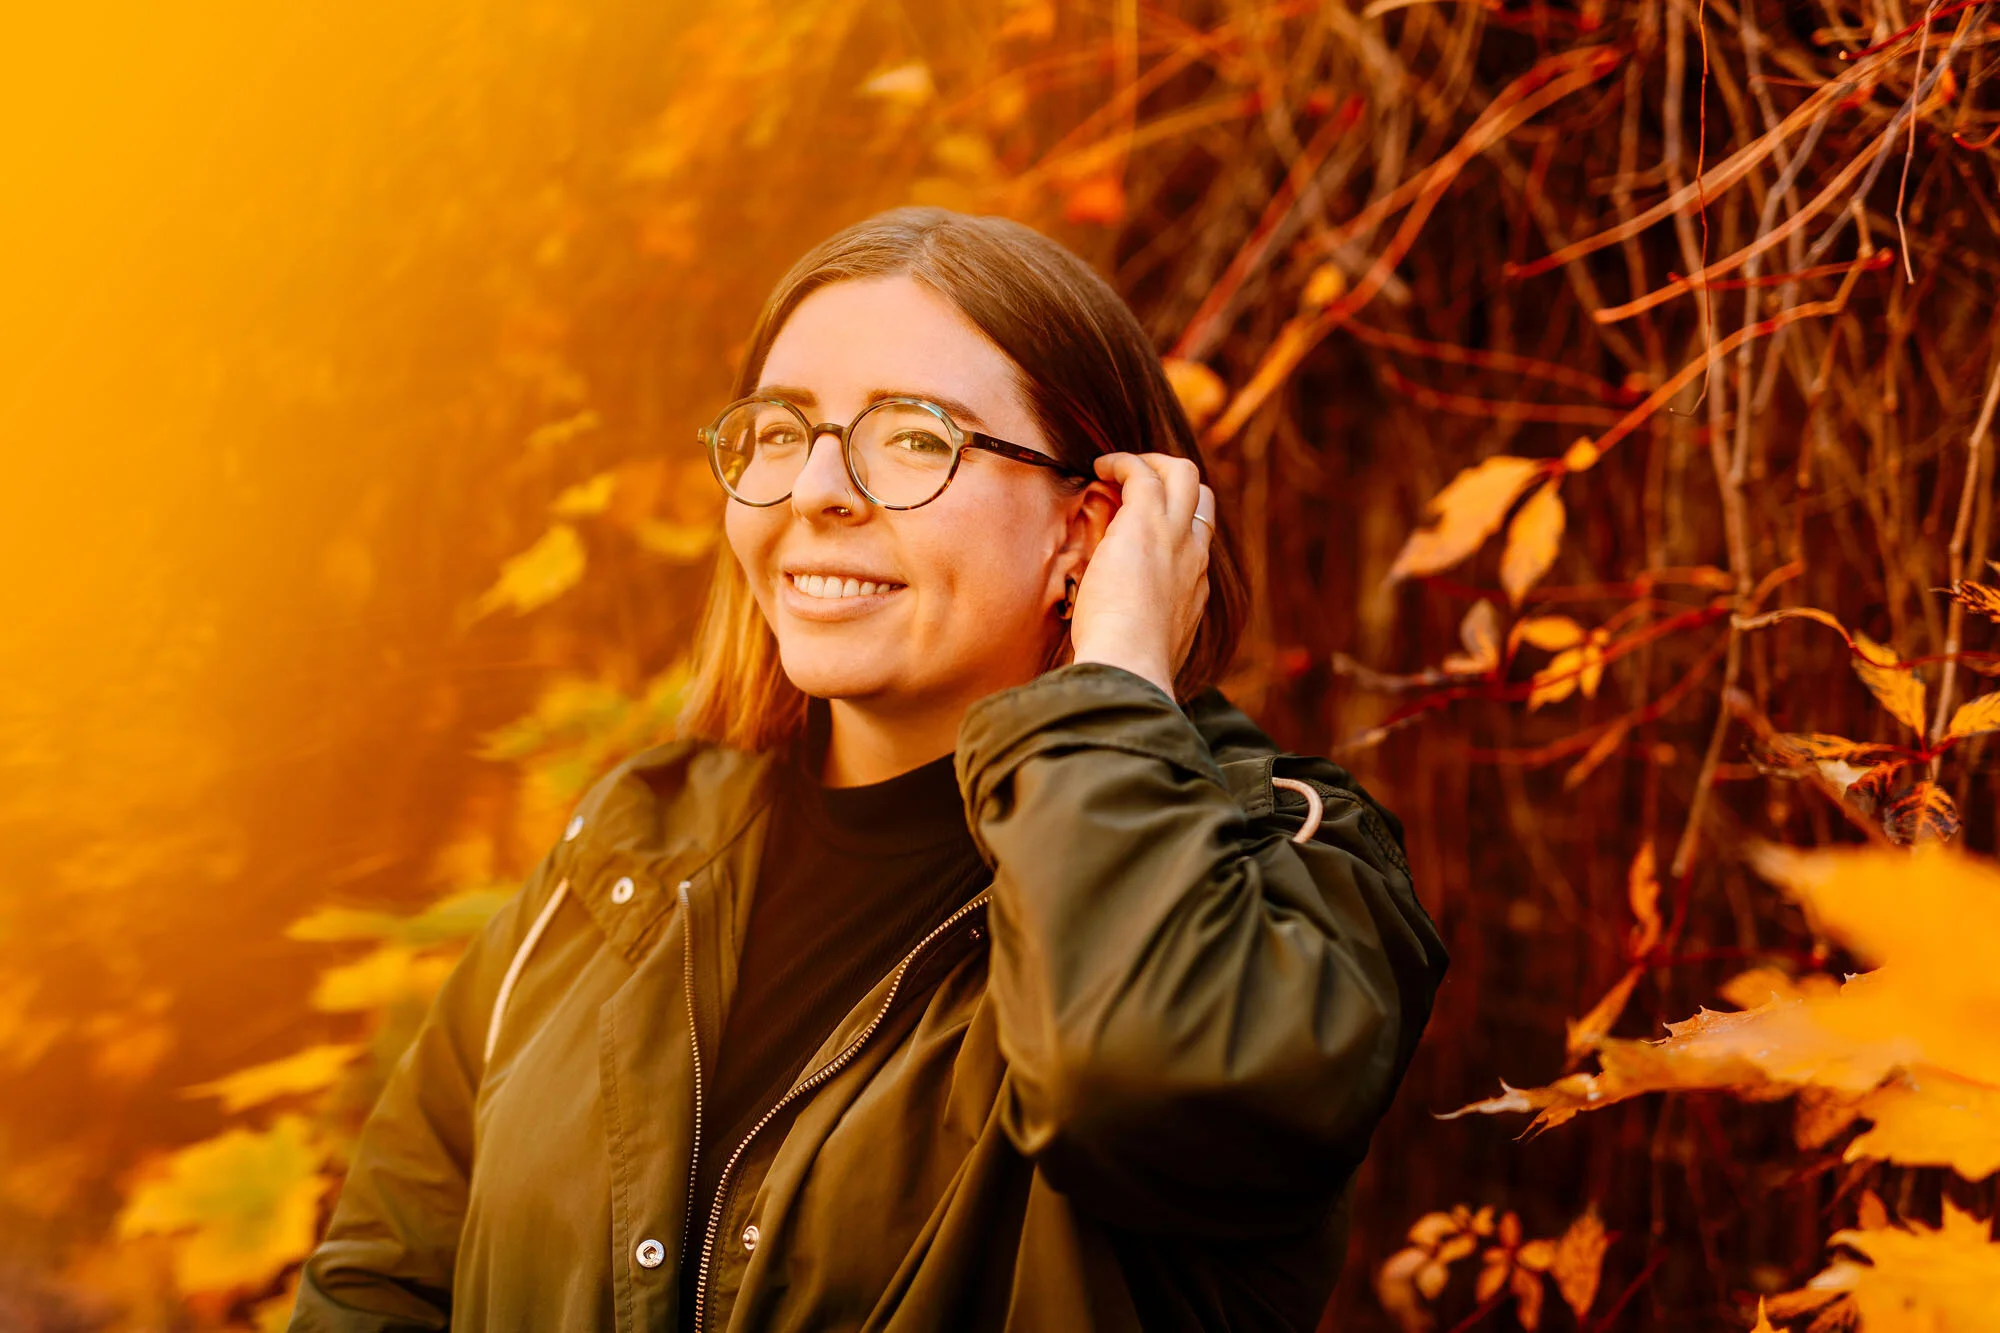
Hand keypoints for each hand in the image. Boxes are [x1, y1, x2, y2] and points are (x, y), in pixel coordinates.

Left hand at [1067, 452, 1214, 698]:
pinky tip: (1100, 468)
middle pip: (1202, 496)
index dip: (1173, 523)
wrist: (1131, 664)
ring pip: (1183, 473)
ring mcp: (1177, 535)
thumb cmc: (1128, 666)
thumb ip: (1143, 629)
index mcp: (1195, 586)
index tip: (1142, 526)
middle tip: (1135, 484)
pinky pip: (1141, 472)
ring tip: (1115, 469)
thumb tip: (1121, 625)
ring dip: (1150, 463)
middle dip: (1172, 481)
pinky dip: (1122, 462)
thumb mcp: (1146, 645)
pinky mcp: (1147, 521)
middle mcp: (1194, 555)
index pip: (1196, 539)